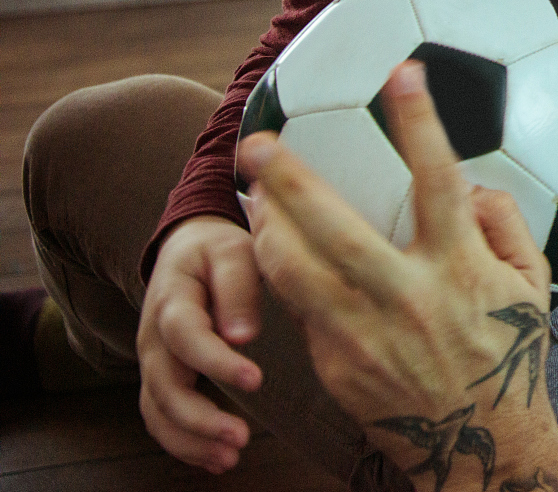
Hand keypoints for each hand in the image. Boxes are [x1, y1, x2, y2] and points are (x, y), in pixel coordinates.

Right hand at [136, 215, 265, 472]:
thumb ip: (238, 288)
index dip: (216, 362)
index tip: (255, 380)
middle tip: (240, 438)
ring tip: (229, 457)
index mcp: (172, 300)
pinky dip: (182, 442)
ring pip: (157, 410)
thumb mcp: (234, 251)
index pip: (187, 336)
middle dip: (199, 418)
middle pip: (165, 385)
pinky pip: (160, 415)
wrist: (186, 248)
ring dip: (189, 439)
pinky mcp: (160, 375)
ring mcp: (153, 360)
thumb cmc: (217, 250)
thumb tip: (243, 335)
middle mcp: (153, 337)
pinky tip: (215, 458)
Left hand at [241, 62, 557, 488]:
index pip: (439, 181)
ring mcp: (364, 333)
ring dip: (266, 226)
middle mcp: (406, 296)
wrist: (479, 443)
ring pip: (296, 272)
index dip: (421, 123)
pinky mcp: (337, 363)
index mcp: (460, 268)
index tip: (404, 72)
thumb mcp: (531, 283)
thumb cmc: (510, 354)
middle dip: (291, 181)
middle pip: (335, 230)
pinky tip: (275, 246)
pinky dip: (286, 272)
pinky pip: (303, 308)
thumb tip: (472, 187)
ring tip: (251, 193)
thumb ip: (505, 225)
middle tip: (258, 142)